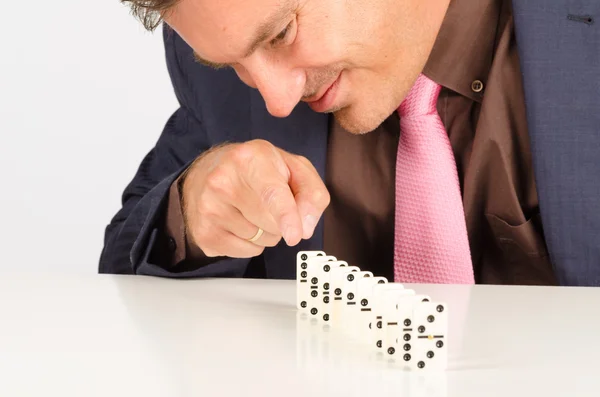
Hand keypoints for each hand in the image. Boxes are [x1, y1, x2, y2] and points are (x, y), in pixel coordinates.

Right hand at [180, 139, 329, 257]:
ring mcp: (209, 208)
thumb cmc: (254, 168)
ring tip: (251, 209)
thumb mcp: (292, 167)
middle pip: (271, 224)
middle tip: (268, 201)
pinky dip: (250, 243)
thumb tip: (305, 226)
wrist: (209, 170)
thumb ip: (311, 192)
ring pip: (259, 240)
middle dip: (280, 221)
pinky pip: (245, 252)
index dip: (286, 216)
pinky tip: (239, 222)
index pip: (271, 194)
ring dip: (264, 232)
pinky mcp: (203, 232)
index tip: (294, 235)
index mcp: (249, 159)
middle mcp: (223, 181)